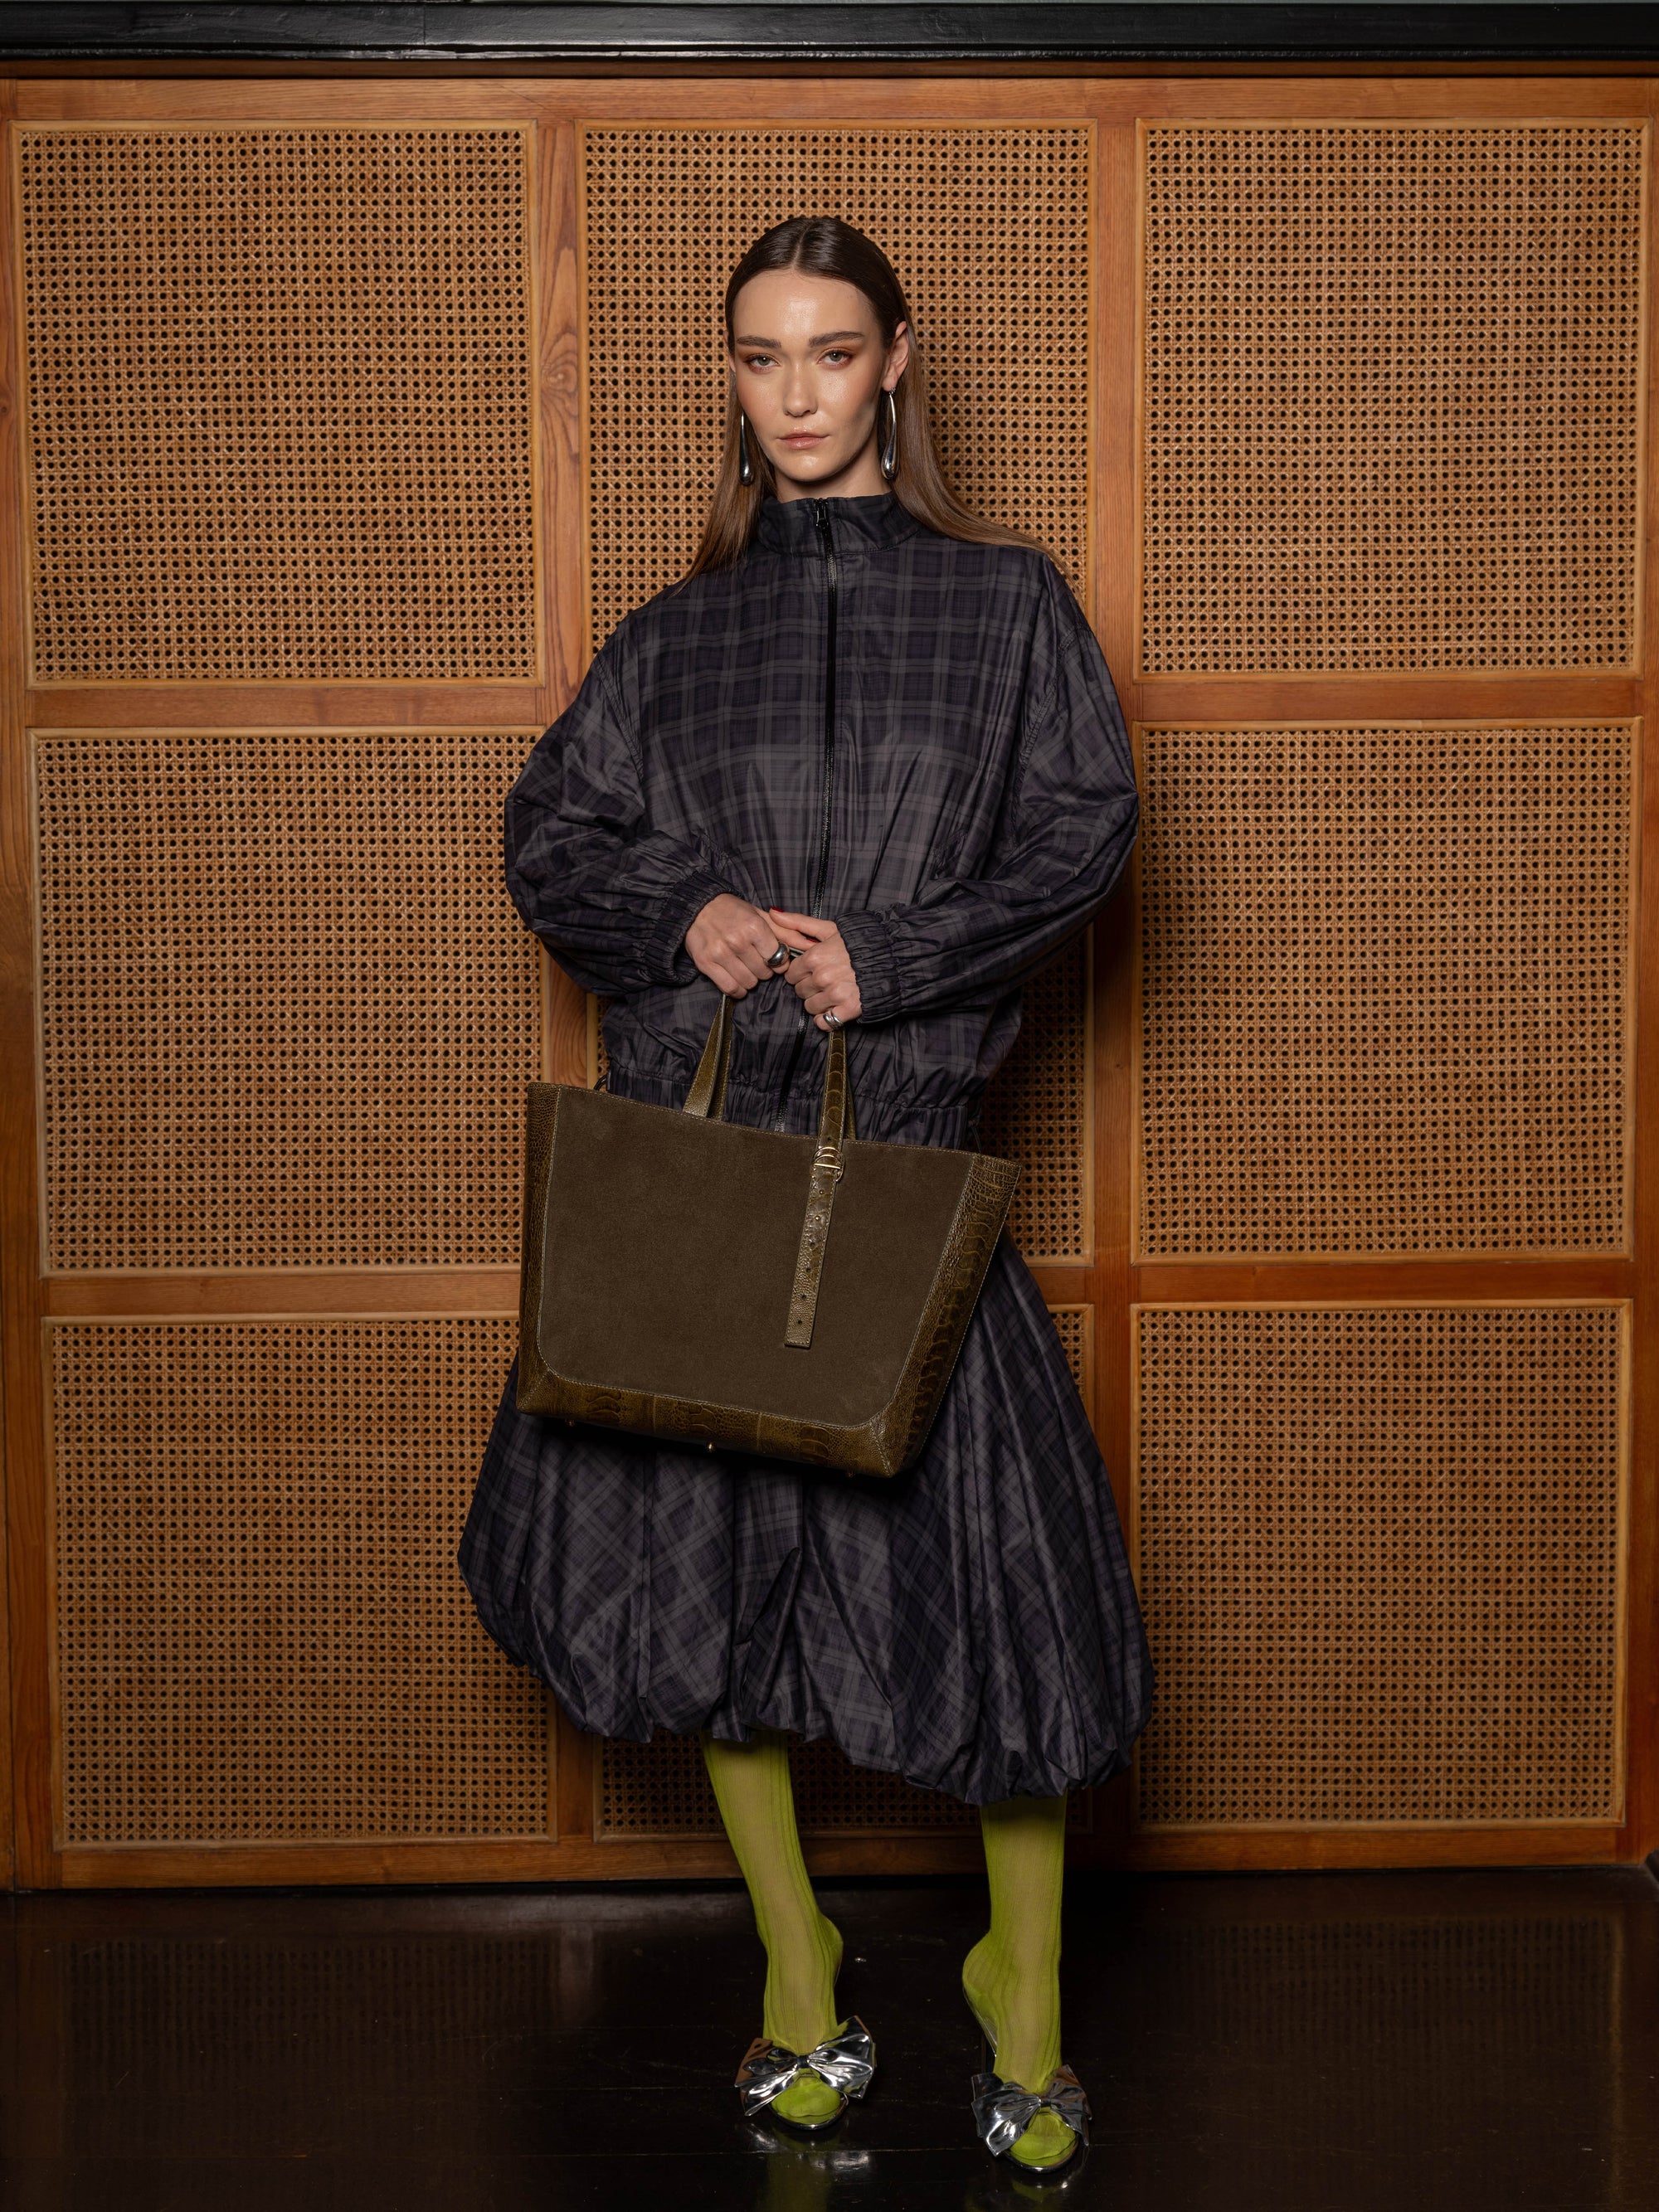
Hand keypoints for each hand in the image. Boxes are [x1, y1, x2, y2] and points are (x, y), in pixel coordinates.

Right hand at [686, 893, 791, 997]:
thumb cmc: (732, 911)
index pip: (778, 959)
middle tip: (755, 960)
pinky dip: (737, 989)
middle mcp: (738, 940)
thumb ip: (786, 932)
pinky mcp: (706, 964)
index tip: (771, 957)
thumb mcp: (760, 916)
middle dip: (764, 970)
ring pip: (749, 983)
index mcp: (754, 927)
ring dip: (750, 979)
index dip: (778, 961)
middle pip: (764, 974)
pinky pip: (730, 988)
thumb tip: (810, 945)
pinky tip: (736, 979)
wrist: (697, 907)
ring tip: (744, 967)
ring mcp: (720, 953)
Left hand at [767, 909, 861, 1030]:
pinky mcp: (848, 1009)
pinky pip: (824, 1022)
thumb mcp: (830, 928)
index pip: (792, 974)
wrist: (892, 957)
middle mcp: (822, 977)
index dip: (801, 973)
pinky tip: (835, 1008)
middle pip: (800, 991)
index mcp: (815, 957)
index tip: (813, 971)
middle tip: (825, 980)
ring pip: (810, 1007)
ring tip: (832, 992)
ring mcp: (835, 995)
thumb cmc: (860, 942)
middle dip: (809, 987)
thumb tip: (773, 913)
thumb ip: (799, 922)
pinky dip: (827, 1018)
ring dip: (818, 1002)